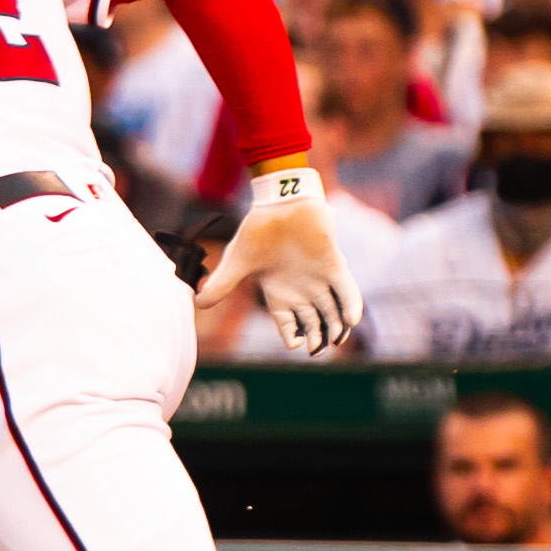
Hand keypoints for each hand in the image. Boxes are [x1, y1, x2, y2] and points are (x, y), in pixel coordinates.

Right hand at [197, 160, 360, 365]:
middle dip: (318, 339)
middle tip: (318, 349)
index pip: (289, 324)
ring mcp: (319, 278)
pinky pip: (348, 290)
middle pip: (315, 323)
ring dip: (337, 328)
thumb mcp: (237, 261)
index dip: (294, 338)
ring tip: (336, 340)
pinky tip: (352, 320)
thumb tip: (197, 303)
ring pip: (334, 311)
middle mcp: (301, 289)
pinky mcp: (334, 265)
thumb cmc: (258, 230)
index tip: (295, 344)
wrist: (279, 201)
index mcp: (279, 292)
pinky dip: (352, 306)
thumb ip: (221, 284)